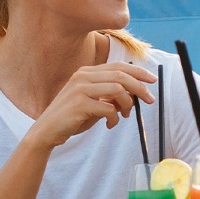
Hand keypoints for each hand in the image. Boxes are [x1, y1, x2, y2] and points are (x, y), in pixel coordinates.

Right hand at [28, 62, 155, 150]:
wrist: (47, 132)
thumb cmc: (72, 118)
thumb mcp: (93, 103)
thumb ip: (110, 97)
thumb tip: (134, 95)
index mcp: (86, 73)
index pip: (118, 66)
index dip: (138, 72)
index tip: (152, 80)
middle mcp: (83, 76)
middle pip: (121, 75)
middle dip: (139, 88)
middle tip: (149, 100)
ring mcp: (80, 89)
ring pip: (117, 89)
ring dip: (127, 104)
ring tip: (125, 116)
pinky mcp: (79, 104)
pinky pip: (108, 108)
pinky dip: (114, 117)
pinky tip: (110, 125)